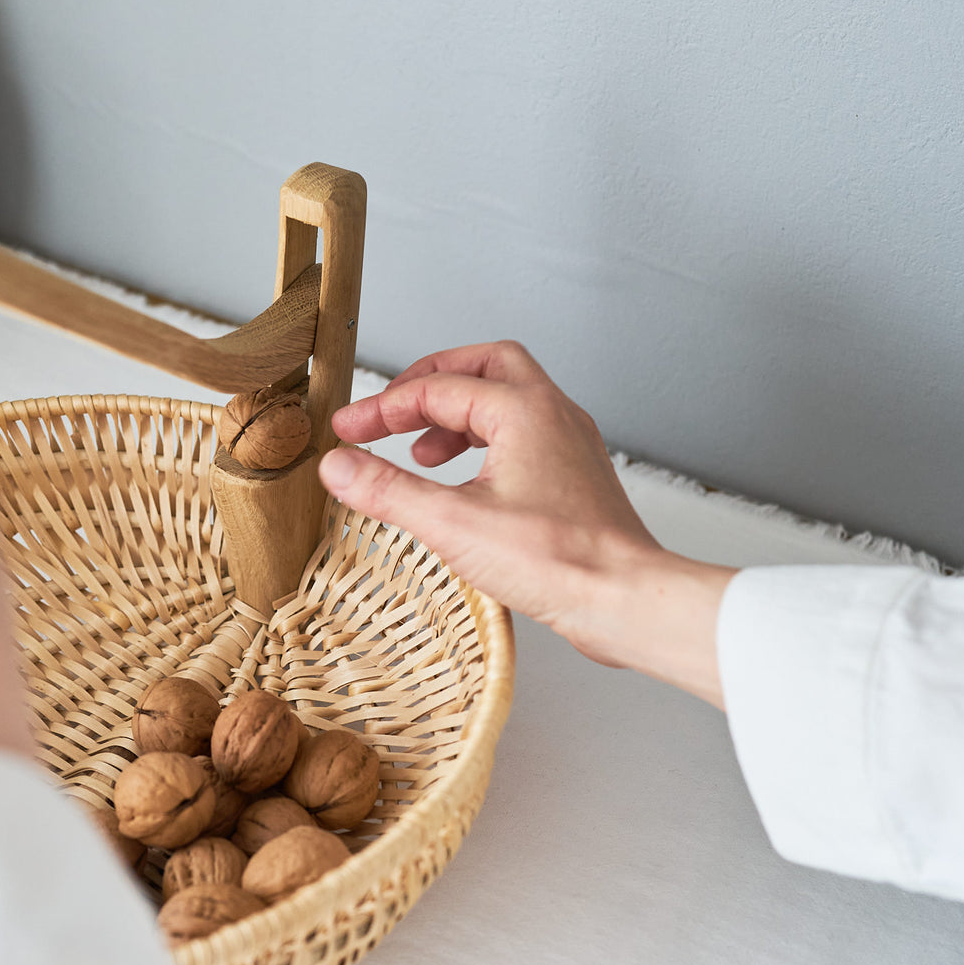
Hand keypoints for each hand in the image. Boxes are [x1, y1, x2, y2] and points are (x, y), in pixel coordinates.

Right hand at [318, 341, 733, 706]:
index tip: (347, 430)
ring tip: (420, 453)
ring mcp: (568, 442)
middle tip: (391, 411)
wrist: (624, 598)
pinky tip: (463, 480)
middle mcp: (552, 414)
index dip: (383, 408)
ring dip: (455, 415)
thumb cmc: (558, 560)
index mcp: (523, 410)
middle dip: (429, 383)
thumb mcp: (452, 524)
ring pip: (506, 398)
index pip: (436, 389)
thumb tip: (339, 466)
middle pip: (482, 366)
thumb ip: (388, 489)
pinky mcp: (574, 474)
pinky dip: (483, 442)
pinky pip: (522, 433)